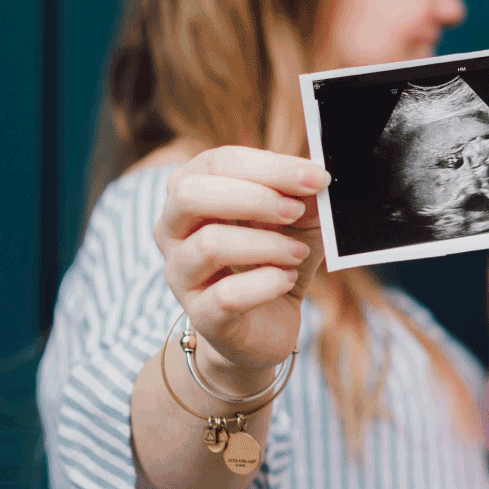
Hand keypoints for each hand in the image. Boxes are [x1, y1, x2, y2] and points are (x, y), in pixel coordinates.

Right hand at [154, 146, 331, 388]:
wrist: (267, 325)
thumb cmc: (275, 259)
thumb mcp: (297, 221)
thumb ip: (303, 196)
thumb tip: (316, 175)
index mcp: (191, 193)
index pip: (217, 163)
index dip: (269, 166)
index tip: (315, 176)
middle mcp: (172, 230)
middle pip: (191, 194)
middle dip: (254, 197)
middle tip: (295, 210)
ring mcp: (180, 274)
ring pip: (209, 244)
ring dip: (267, 244)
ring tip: (298, 253)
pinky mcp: (201, 315)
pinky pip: (226, 295)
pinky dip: (267, 283)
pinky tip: (287, 280)